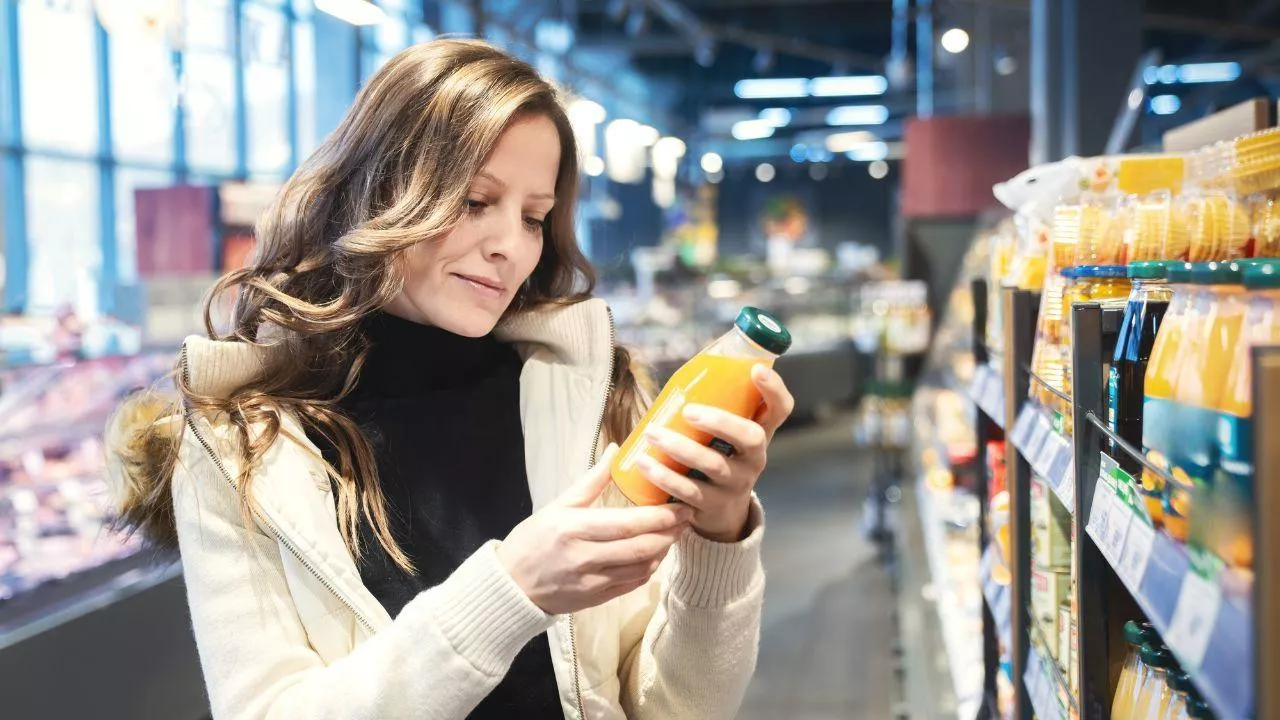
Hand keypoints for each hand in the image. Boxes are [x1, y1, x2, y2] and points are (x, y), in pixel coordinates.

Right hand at [497, 445, 693, 614]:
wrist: (511, 585)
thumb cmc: (532, 540)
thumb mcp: (557, 505)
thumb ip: (591, 480)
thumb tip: (616, 451)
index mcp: (574, 529)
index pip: (627, 524)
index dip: (659, 517)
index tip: (679, 505)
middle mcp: (585, 557)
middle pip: (640, 547)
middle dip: (669, 532)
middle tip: (687, 516)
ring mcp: (592, 582)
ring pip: (641, 568)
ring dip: (663, 550)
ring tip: (674, 533)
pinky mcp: (597, 599)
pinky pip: (632, 584)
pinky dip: (649, 568)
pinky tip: (655, 554)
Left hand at [637, 364, 794, 542]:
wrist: (722, 512)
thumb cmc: (718, 455)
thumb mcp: (727, 434)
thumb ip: (717, 406)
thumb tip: (686, 371)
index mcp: (761, 432)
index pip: (780, 409)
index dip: (774, 389)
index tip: (757, 370)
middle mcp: (755, 458)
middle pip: (751, 437)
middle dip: (721, 422)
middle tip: (688, 410)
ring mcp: (737, 484)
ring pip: (714, 465)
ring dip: (680, 448)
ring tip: (651, 432)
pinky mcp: (714, 505)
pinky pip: (690, 491)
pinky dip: (665, 477)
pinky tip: (645, 464)